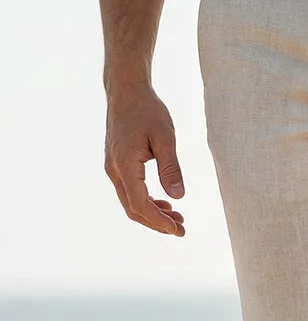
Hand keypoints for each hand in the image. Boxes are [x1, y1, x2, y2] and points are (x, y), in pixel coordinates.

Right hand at [104, 84, 185, 234]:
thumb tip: (178, 196)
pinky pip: (129, 191)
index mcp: (125, 165)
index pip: (139, 204)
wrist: (126, 91)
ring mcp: (113, 168)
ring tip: (177, 219)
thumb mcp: (165, 137)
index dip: (159, 221)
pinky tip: (164, 203)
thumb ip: (171, 168)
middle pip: (133, 209)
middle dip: (157, 223)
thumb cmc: (147, 109)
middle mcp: (114, 170)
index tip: (178, 229)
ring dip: (152, 214)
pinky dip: (146, 201)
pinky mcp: (117, 165)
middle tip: (182, 230)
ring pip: (130, 202)